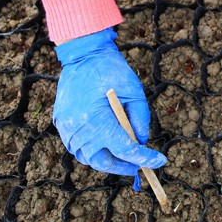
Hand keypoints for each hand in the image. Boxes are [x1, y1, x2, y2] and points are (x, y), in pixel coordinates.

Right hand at [53, 28, 165, 188]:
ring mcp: (67, 127)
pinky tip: (105, 148)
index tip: (159, 161)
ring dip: (106, 161)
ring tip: (123, 158)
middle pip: (103, 161)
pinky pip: (76, 147)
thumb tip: (141, 142)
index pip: (125, 149)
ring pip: (87, 157)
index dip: (144, 158)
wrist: (83, 54)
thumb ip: (140, 120)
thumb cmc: (112, 71)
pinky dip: (92, 152)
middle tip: (138, 165)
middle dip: (122, 166)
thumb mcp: (135, 92)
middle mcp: (79, 128)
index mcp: (98, 120)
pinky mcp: (61, 123)